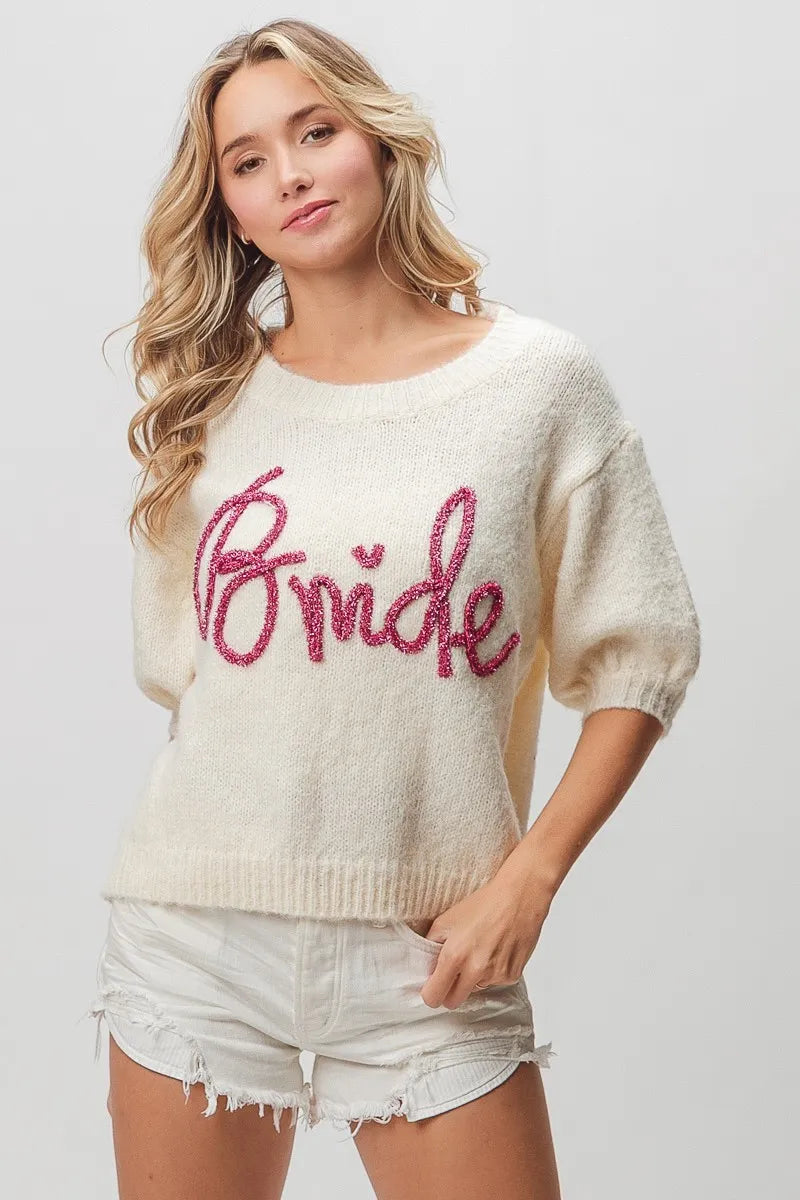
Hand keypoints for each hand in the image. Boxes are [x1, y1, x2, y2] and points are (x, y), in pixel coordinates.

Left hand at [418, 875, 551, 1009]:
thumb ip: (431, 944)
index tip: (432, 986)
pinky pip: (495, 982)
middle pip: (454, 1001)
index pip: (434, 996)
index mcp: (455, 955)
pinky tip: (497, 949)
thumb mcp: (447, 919)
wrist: (520, 896)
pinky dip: (492, 971)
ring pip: (475, 989)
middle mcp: (476, 970)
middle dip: (450, 990)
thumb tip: (426, 964)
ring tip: (481, 949)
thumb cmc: (484, 903)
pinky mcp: (513, 975)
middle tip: (453, 971)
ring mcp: (496, 975)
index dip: (430, 993)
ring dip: (473, 977)